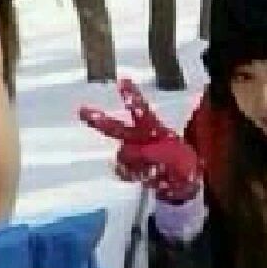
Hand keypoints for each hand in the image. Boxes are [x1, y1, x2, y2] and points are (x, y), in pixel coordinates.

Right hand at [79, 79, 200, 202]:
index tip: (122, 81)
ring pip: (122, 155)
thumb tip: (138, 153)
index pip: (142, 110)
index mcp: (156, 129)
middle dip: (100, 119)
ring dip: (134, 163)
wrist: (183, 186)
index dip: (132, 96)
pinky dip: (131, 174)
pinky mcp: (131, 169)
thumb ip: (158, 156)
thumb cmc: (184, 166)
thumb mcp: (179, 159)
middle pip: (116, 128)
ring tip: (155, 169)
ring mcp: (134, 154)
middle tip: (82, 111)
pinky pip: (122, 171)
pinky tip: (146, 176)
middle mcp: (140, 138)